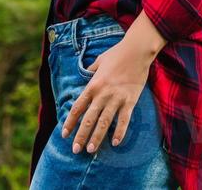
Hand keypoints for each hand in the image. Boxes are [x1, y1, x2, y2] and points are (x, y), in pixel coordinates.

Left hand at [60, 38, 153, 153]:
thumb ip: (91, 71)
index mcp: (92, 85)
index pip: (78, 107)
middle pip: (89, 119)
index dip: (70, 122)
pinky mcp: (130, 101)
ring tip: (91, 150)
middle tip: (76, 150)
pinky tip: (115, 143)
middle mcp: (102, 94)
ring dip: (97, 137)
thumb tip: (85, 74)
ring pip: (104, 122)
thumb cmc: (117, 54)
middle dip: (81, 135)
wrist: (136, 51)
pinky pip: (124, 120)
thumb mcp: (98, 61)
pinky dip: (120, 132)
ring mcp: (117, 98)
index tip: (64, 134)